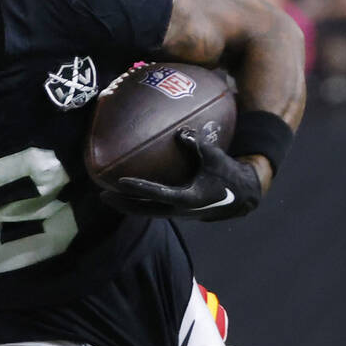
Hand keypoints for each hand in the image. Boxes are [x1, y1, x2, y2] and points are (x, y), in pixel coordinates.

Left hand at [110, 129, 262, 220]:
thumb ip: (197, 145)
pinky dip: (140, 202)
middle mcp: (179, 210)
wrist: (243, 197)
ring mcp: (177, 213)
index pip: (156, 193)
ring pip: (147, 211)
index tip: (120, 183)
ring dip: (128, 206)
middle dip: (123, 204)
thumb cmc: (229, 175)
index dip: (138, 188)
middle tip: (102, 195)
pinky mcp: (178, 211)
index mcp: (187, 199)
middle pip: (144, 210)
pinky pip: (154, 208)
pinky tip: (128, 195)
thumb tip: (180, 132)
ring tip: (109, 197)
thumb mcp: (215, 158)